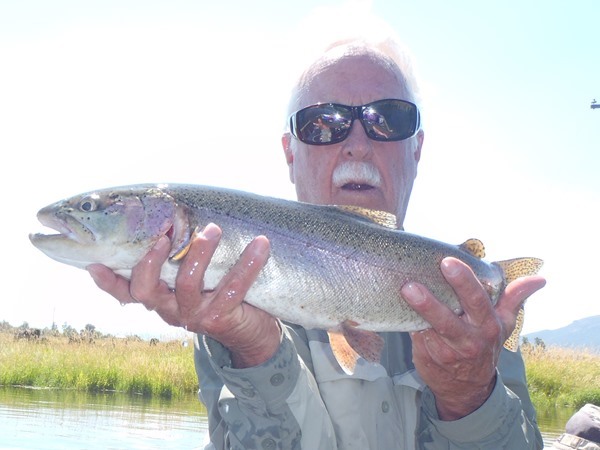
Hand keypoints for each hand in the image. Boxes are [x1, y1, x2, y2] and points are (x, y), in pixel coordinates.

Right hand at [87, 223, 280, 367]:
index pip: (125, 293)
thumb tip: (171, 213)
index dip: (107, 282)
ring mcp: (195, 316)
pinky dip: (248, 264)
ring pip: (187, 285)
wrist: (253, 330)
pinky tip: (261, 244)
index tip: (95, 262)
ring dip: (200, 253)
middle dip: (151, 260)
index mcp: (160, 298)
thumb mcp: (195, 276)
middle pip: (146, 291)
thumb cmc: (219, 291)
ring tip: (214, 228)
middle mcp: (171, 310)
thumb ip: (179, 257)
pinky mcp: (222, 318)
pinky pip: (233, 289)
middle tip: (166, 233)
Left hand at [401, 257, 545, 419]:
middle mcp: (468, 340)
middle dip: (430, 302)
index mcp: (488, 326)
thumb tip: (539, 278)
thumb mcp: (503, 323)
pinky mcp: (427, 357)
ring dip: (414, 312)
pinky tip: (396, 306)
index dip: (464, 282)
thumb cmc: (484, 345)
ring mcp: (446, 352)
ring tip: (403, 291)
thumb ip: (514, 297)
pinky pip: (416, 336)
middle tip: (412, 284)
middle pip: (447, 320)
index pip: (477, 301)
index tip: (449, 262)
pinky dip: (407, 322)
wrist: (468, 388)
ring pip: (428, 330)